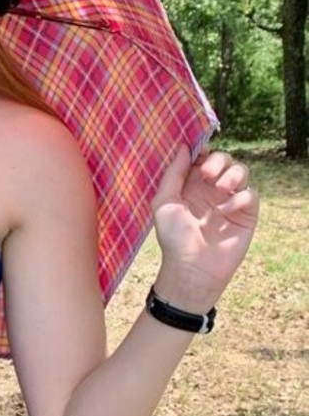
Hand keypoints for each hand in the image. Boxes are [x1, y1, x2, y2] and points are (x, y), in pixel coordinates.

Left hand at [150, 145, 258, 310]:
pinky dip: (241, 197)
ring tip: (220, 189)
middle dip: (218, 160)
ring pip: (241, 171)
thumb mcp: (164, 203)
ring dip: (232, 174)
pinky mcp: (246, 215)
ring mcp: (229, 201)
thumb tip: (183, 146)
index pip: (202, 158)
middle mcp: (211, 191)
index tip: (200, 152)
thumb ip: (173, 174)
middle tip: (208, 174)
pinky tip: (227, 211)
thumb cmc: (174, 238)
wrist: (192, 268)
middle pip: (224, 159)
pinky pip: (251, 194)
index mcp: (191, 186)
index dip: (203, 151)